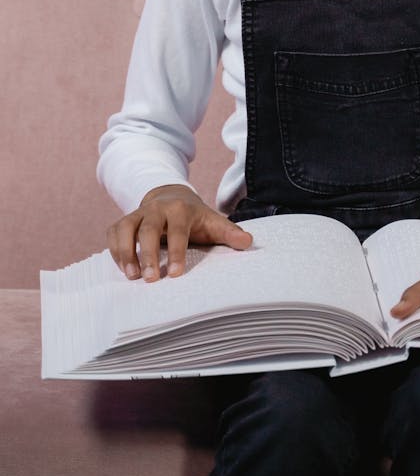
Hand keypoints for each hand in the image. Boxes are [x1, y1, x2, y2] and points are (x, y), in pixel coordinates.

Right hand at [106, 184, 252, 281]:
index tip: (175, 274)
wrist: (171, 196)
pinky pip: (113, 232)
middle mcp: (156, 209)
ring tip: (132, 276)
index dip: (176, 252)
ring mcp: (138, 213)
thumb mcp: (213, 221)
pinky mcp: (124, 220)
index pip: (177, 231)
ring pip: (126, 229)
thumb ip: (229, 232)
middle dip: (148, 254)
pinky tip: (122, 268)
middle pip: (148, 229)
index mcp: (180, 209)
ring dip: (126, 252)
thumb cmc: (194, 216)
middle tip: (150, 280)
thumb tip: (248, 242)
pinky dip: (114, 249)